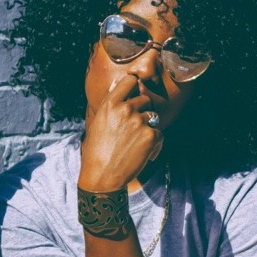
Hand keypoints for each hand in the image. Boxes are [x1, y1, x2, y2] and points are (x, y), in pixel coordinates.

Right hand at [80, 73, 162, 191]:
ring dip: (148, 128)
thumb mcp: (98, 122)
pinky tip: (143, 154)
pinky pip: (160, 134)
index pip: (130, 81)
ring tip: (136, 145)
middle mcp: (125, 109)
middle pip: (145, 99)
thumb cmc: (97, 151)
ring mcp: (139, 121)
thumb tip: (118, 84)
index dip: (134, 87)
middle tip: (133, 129)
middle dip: (142, 111)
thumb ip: (111, 104)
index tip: (134, 95)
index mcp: (110, 104)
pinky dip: (154, 145)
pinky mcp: (151, 136)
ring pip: (153, 117)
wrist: (102, 176)